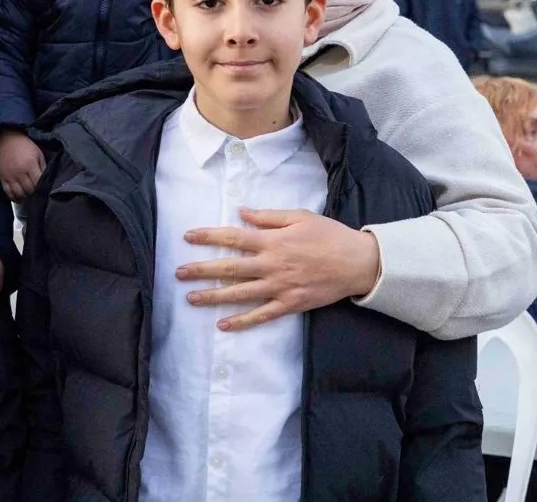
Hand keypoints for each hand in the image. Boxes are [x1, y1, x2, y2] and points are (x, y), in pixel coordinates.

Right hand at [0, 129, 44, 200]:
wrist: (8, 140)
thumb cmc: (25, 146)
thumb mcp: (39, 154)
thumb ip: (43, 168)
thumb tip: (47, 180)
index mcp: (31, 165)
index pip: (38, 183)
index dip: (42, 189)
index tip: (45, 191)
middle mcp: (20, 172)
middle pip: (29, 190)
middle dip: (34, 194)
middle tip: (37, 195)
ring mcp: (10, 176)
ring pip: (19, 194)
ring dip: (25, 198)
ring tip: (29, 198)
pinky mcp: (3, 178)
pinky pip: (8, 192)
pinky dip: (14, 198)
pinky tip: (19, 198)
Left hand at [177, 208, 380, 331]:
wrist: (358, 263)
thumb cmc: (329, 235)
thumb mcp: (299, 216)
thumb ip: (267, 216)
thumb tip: (240, 212)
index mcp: (272, 241)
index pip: (233, 238)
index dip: (208, 237)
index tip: (187, 237)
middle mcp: (272, 265)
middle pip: (230, 268)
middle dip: (202, 270)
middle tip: (178, 273)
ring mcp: (280, 287)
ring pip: (240, 294)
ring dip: (214, 296)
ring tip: (190, 299)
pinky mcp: (290, 305)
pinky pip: (261, 315)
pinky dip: (242, 321)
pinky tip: (222, 324)